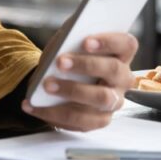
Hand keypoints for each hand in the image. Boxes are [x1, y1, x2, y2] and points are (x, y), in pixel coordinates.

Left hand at [22, 32, 137, 131]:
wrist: (57, 79)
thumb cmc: (68, 56)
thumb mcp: (68, 43)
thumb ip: (70, 38)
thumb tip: (64, 42)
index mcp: (120, 54)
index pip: (126, 44)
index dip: (109, 41)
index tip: (85, 41)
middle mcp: (122, 79)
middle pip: (114, 70)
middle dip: (86, 65)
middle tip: (60, 62)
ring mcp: (114, 101)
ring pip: (101, 98)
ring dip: (72, 90)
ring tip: (46, 85)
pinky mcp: (99, 120)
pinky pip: (81, 120)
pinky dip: (53, 113)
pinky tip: (33, 105)